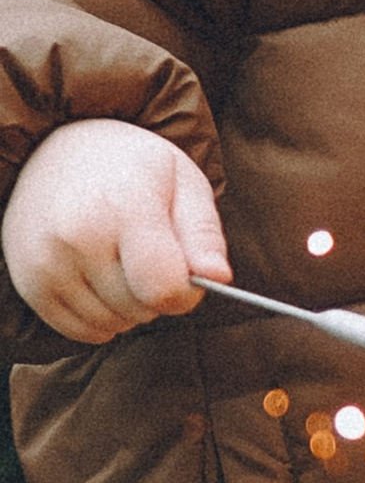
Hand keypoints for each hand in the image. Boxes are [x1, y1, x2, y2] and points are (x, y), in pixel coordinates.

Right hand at [3, 118, 231, 342]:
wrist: (54, 150)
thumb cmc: (131, 166)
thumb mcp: (182, 181)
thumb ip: (204, 233)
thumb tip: (218, 278)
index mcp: (123, 206)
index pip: (164, 287)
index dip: (187, 291)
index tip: (187, 273)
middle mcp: (77, 237)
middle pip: (141, 309)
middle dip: (156, 294)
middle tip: (147, 253)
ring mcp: (47, 263)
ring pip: (113, 324)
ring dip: (128, 306)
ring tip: (120, 260)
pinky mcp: (30, 284)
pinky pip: (82, 332)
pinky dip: (100, 317)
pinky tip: (99, 278)